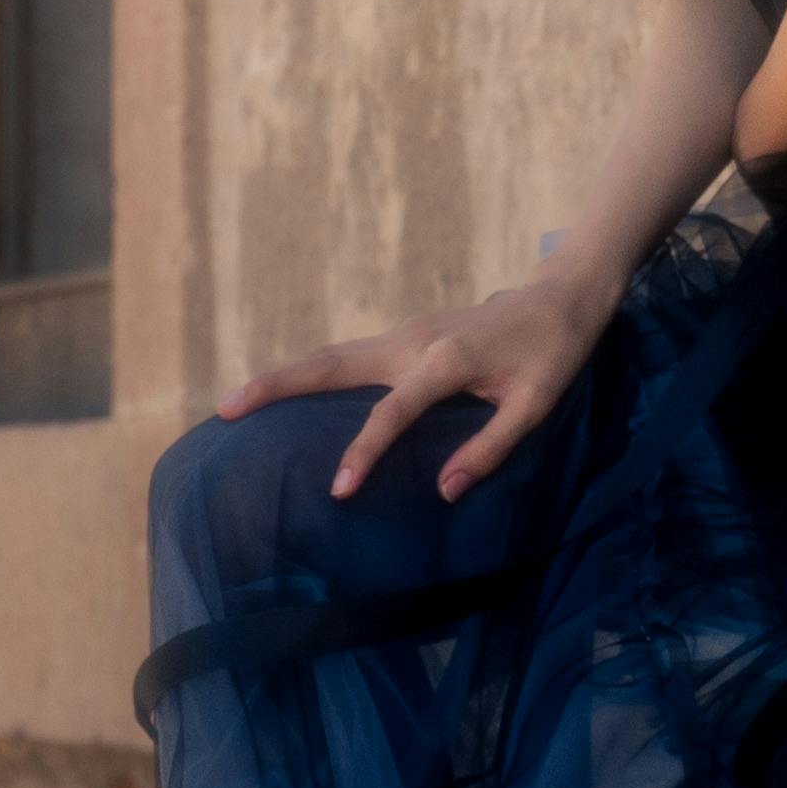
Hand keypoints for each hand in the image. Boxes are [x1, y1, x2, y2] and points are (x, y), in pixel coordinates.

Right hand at [223, 262, 609, 503]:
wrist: (560, 297)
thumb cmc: (553, 354)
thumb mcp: (536, 406)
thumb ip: (491, 448)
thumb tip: (445, 490)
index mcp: (444, 361)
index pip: (392, 412)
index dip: (365, 451)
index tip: (339, 489)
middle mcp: (412, 342)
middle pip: (332, 364)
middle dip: (278, 384)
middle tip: (226, 409)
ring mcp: (405, 335)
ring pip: (333, 358)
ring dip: (286, 378)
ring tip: (237, 403)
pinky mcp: (406, 339)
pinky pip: (350, 360)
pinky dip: (314, 376)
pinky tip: (292, 397)